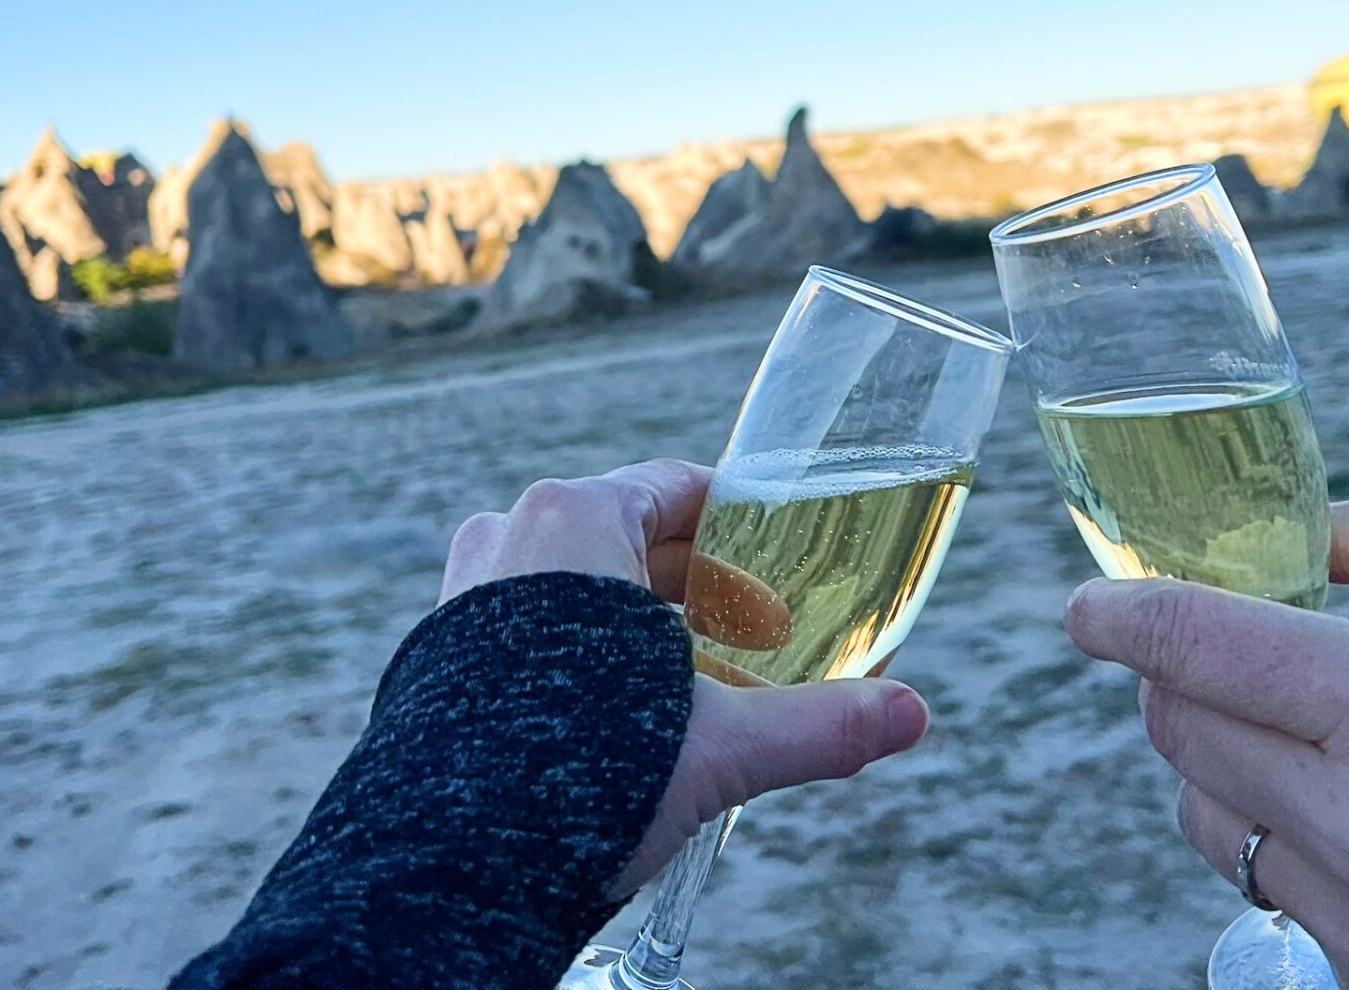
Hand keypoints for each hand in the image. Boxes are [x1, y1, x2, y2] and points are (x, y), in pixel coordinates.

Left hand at [442, 458, 930, 895]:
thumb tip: (913, 717)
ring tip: (694, 678)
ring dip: (636, 620)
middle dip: (696, 583)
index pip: (675, 489)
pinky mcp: (436, 650)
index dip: (738, 524)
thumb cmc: (581, 775)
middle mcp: (512, 536)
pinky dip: (579, 649)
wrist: (445, 859)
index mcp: (578, 520)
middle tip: (755, 631)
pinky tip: (618, 712)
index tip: (777, 557)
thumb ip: (817, 724)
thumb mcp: (717, 747)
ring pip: (574, 583)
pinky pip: (525, 622)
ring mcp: (464, 591)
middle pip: (627, 537)